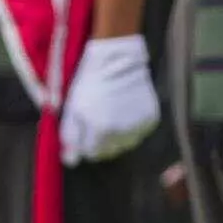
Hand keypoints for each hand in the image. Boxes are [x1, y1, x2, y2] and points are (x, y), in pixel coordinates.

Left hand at [57, 34, 159, 165]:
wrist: (118, 61)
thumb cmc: (90, 83)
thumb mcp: (74, 109)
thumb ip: (71, 137)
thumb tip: (71, 162)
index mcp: (101, 130)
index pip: (92, 153)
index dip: (86, 142)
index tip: (85, 129)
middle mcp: (122, 132)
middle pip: (109, 151)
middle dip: (101, 140)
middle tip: (98, 120)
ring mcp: (138, 126)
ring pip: (125, 143)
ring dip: (117, 134)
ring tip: (112, 113)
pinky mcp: (151, 119)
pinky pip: (138, 132)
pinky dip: (131, 126)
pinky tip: (125, 109)